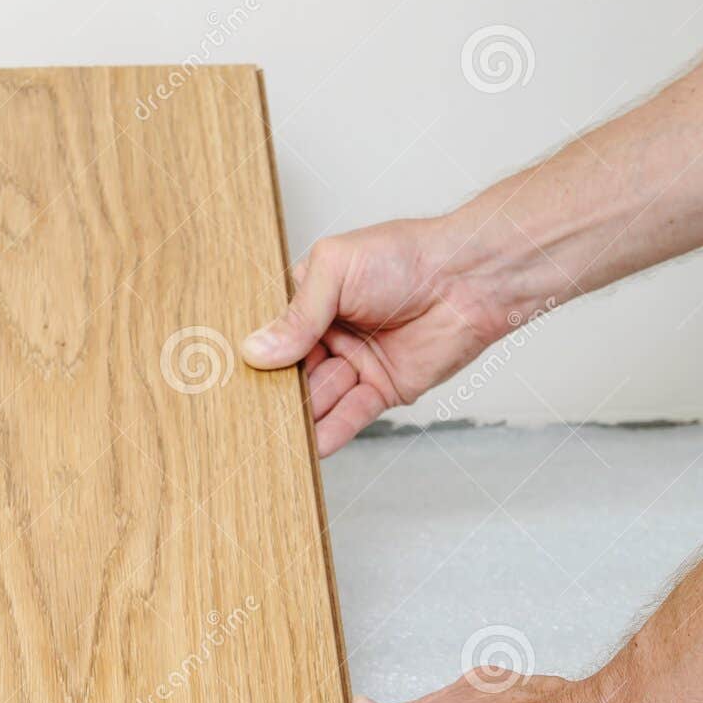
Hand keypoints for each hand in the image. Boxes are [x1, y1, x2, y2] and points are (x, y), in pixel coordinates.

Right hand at [242, 218, 521, 455]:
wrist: (471, 278)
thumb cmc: (408, 256)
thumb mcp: (337, 271)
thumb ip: (298, 314)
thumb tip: (257, 350)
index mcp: (313, 297)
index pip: (274, 332)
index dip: (255, 354)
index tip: (230, 377)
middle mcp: (331, 333)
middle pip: (292, 372)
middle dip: (274, 392)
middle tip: (247, 414)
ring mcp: (356, 363)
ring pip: (319, 397)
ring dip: (299, 417)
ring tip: (271, 436)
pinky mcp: (382, 389)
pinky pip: (350, 415)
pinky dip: (331, 432)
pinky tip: (309, 446)